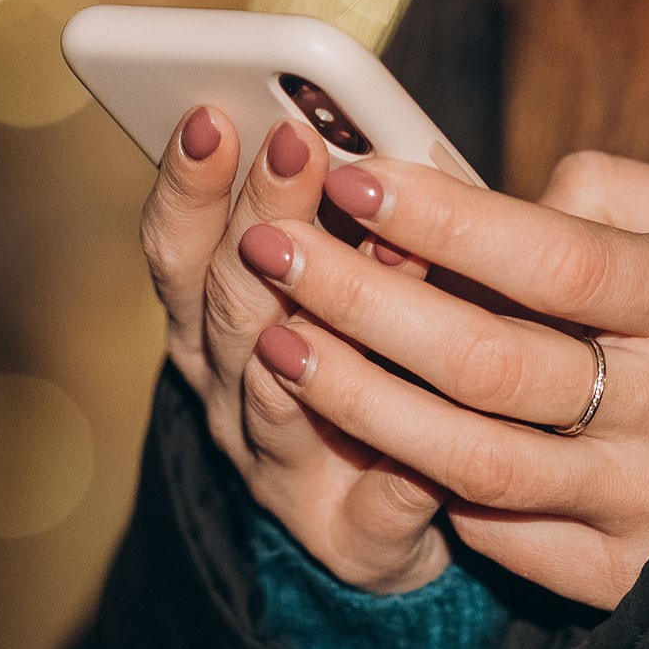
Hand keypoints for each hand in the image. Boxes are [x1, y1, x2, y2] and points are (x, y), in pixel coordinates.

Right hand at [136, 107, 450, 590]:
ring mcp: (283, 467)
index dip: (191, 179)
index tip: (214, 110)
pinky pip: (374, 509)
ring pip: (277, 401)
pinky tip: (424, 454)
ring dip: (311, 336)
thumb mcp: (362, 268)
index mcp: (220, 316)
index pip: (182, 241)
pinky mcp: (349, 538)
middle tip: (294, 145)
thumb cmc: (383, 355)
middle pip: (227, 304)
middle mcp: (232, 388)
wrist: (388, 513)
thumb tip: (466, 147)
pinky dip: (396, 478)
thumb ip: (380, 210)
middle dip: (259, 219)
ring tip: (347, 274)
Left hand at [234, 150, 648, 608]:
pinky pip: (500, 538)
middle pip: (489, 361)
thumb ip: (623, 193)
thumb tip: (507, 194)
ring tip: (274, 341)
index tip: (354, 176)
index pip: (554, 258)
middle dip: (360, 300)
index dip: (445, 220)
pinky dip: (424, 486)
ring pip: (471, 461)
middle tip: (272, 245)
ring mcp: (648, 504)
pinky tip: (360, 434)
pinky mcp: (625, 576)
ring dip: (357, 400)